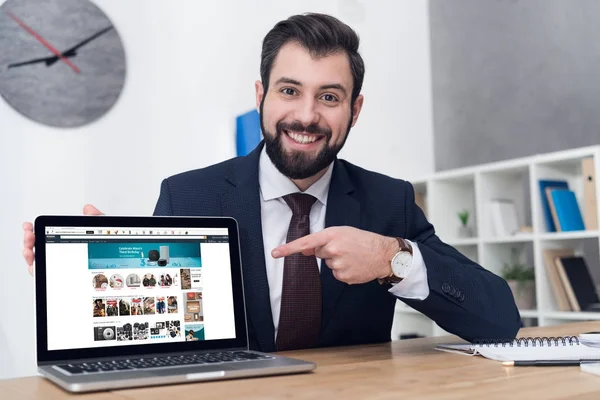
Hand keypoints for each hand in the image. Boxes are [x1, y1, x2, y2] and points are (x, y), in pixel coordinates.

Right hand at [22, 204, 103, 275]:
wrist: (116, 270)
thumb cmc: (109, 253)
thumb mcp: (104, 233)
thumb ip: (96, 220)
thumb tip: (88, 209)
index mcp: (68, 244)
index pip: (47, 236)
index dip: (36, 231)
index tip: (31, 226)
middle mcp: (61, 256)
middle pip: (39, 249)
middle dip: (30, 240)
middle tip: (30, 235)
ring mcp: (60, 268)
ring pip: (38, 262)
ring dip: (29, 254)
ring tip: (29, 249)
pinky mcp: (60, 281)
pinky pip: (44, 277)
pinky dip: (36, 270)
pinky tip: (34, 265)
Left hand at [271, 226, 397, 284]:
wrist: (384, 254)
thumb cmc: (363, 240)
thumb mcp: (342, 233)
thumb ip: (322, 241)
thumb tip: (304, 250)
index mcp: (332, 235)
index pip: (306, 242)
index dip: (289, 249)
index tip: (275, 253)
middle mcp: (333, 250)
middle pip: (319, 253)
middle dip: (328, 251)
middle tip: (346, 248)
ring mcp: (338, 264)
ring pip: (328, 264)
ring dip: (337, 261)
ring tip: (352, 256)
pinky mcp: (343, 276)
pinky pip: (336, 273)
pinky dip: (343, 270)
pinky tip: (354, 265)